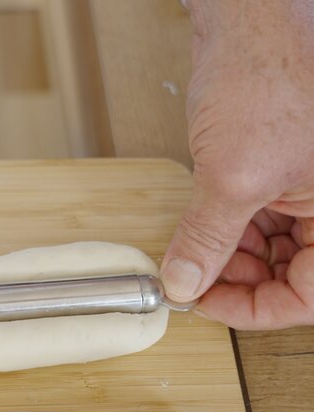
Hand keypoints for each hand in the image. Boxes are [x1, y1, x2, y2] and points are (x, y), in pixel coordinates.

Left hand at [161, 0, 313, 328]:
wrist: (250, 20)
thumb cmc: (266, 76)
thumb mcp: (231, 174)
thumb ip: (207, 238)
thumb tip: (184, 284)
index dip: (259, 309)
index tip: (209, 305)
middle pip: (296, 271)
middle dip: (242, 281)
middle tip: (195, 281)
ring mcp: (309, 185)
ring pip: (277, 247)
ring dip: (232, 258)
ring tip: (192, 257)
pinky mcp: (282, 169)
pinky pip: (263, 218)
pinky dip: (231, 230)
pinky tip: (201, 233)